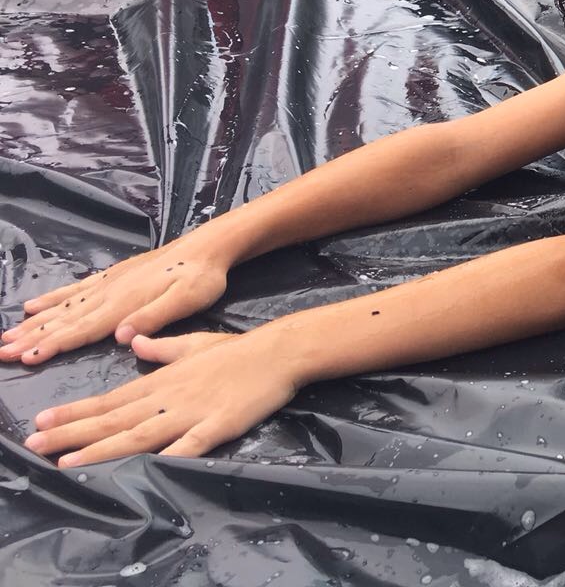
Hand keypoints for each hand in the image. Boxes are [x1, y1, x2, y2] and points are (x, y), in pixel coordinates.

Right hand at [0, 245, 228, 364]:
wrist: (207, 246)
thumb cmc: (203, 278)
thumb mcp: (188, 300)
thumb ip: (154, 317)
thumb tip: (121, 337)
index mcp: (125, 304)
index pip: (82, 330)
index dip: (53, 345)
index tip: (25, 358)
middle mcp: (110, 293)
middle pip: (64, 320)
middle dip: (32, 338)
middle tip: (2, 352)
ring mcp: (109, 282)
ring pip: (64, 306)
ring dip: (35, 322)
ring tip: (7, 335)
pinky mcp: (113, 275)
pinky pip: (75, 288)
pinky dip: (52, 298)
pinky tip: (34, 305)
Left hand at [24, 331, 295, 465]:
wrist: (279, 351)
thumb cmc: (238, 350)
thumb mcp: (194, 344)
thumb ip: (163, 350)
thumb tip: (136, 344)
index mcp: (162, 380)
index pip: (111, 399)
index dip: (75, 412)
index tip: (42, 422)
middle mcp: (168, 397)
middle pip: (114, 419)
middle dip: (72, 434)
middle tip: (34, 446)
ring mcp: (191, 412)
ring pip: (139, 435)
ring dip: (101, 450)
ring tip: (68, 463)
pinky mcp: (217, 425)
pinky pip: (188, 447)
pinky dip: (167, 458)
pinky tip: (146, 471)